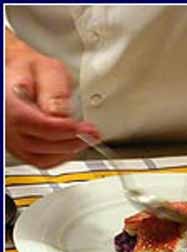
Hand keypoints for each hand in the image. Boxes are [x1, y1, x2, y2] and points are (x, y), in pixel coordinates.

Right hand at [6, 29, 99, 167]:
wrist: (18, 74)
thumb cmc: (31, 71)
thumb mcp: (47, 70)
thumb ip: (54, 90)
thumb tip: (60, 112)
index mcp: (9, 101)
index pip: (35, 122)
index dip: (63, 129)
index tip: (84, 128)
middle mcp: (5, 124)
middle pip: (38, 144)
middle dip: (71, 141)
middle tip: (92, 133)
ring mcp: (11, 139)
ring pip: (39, 157)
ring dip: (68, 151)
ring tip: (86, 138)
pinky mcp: (19, 148)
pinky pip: (39, 161)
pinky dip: (60, 157)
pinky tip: (73, 145)